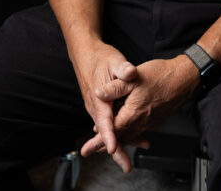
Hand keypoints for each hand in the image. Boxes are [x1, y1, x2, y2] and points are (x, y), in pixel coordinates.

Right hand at [70, 42, 138, 170]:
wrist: (86, 55)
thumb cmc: (100, 57)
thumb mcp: (113, 60)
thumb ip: (122, 68)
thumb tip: (130, 72)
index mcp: (98, 97)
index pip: (104, 119)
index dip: (109, 135)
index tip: (114, 147)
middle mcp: (95, 107)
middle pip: (105, 132)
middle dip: (115, 150)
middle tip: (126, 166)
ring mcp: (97, 109)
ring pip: (108, 131)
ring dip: (120, 144)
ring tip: (132, 158)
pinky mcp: (101, 109)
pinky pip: (110, 125)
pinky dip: (120, 134)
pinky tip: (134, 139)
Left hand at [80, 55, 198, 171]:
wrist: (184, 78)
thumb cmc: (161, 76)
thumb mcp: (133, 77)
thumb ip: (114, 87)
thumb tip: (98, 93)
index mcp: (134, 112)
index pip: (113, 131)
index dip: (99, 139)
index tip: (89, 147)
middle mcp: (142, 121)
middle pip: (120, 137)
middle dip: (105, 145)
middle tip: (91, 149)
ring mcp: (150, 122)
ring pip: (130, 135)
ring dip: (118, 139)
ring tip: (106, 143)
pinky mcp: (155, 119)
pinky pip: (139, 131)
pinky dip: (129, 134)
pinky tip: (125, 130)